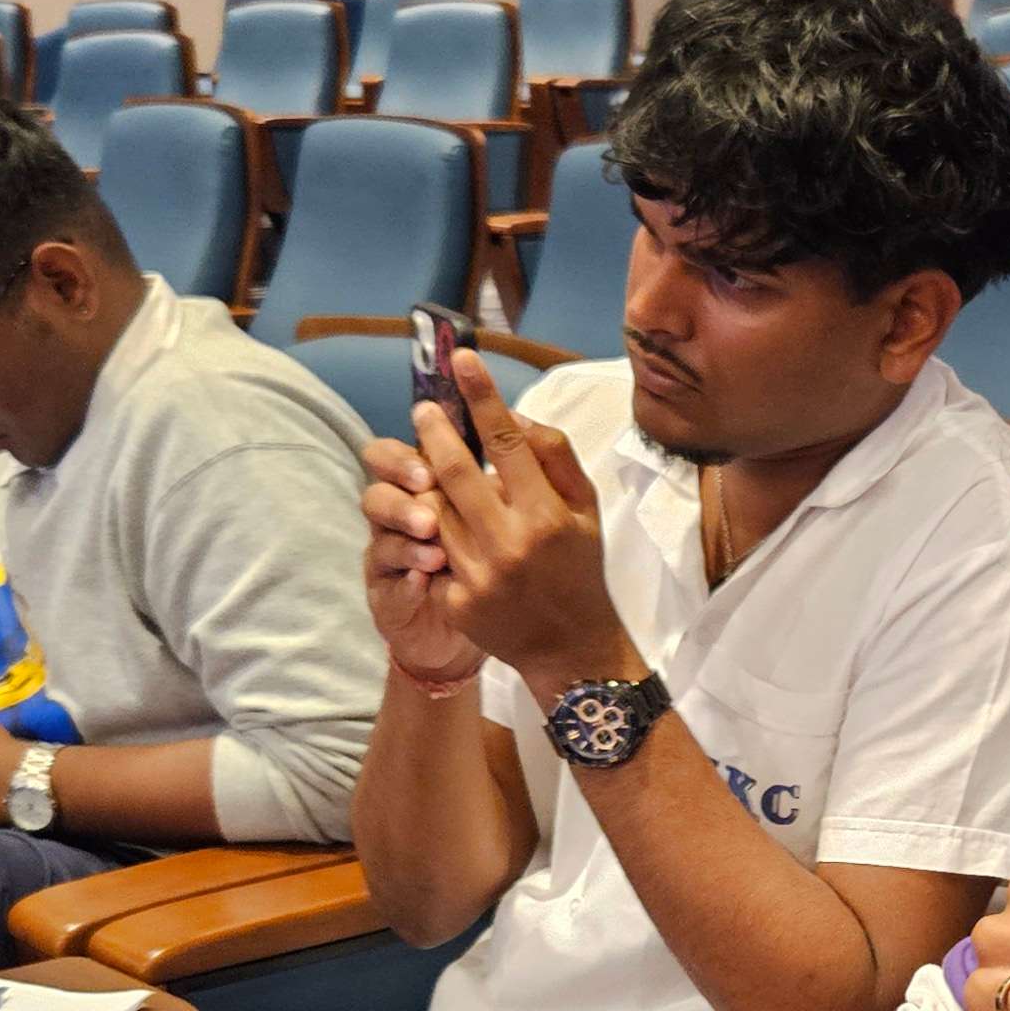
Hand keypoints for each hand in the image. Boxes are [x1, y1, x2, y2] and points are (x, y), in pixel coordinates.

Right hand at [357, 433, 485, 681]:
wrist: (493, 619)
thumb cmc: (502, 557)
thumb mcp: (509, 512)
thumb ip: (505, 471)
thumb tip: (512, 430)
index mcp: (420, 492)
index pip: (391, 458)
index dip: (403, 456)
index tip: (429, 459)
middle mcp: (399, 521)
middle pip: (377, 492)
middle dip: (399, 487)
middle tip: (427, 485)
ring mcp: (392, 562)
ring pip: (380, 539)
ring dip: (404, 535)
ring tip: (433, 537)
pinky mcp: (392, 600)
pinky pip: (389, 590)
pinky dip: (406, 584)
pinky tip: (423, 582)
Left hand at [410, 352, 637, 688]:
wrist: (570, 648)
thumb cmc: (579, 568)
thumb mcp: (586, 509)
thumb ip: (554, 457)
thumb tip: (512, 415)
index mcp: (547, 514)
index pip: (507, 440)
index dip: (481, 396)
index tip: (461, 362)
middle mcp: (511, 542)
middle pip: (455, 470)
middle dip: (434, 431)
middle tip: (423, 410)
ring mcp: (479, 574)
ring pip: (435, 508)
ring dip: (425, 481)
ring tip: (424, 463)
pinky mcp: (456, 600)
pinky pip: (433, 549)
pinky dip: (430, 530)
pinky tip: (433, 523)